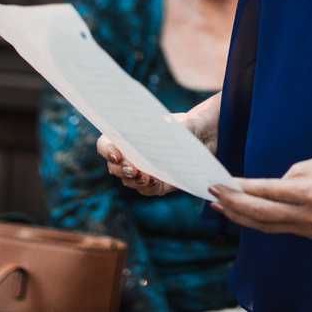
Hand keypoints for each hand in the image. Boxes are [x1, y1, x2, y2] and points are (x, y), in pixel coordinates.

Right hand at [97, 111, 211, 197]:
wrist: (206, 138)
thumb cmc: (188, 124)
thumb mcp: (181, 122)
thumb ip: (172, 128)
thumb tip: (159, 139)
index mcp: (129, 136)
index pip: (106, 144)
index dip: (107, 150)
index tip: (116, 155)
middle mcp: (132, 155)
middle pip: (114, 167)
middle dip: (122, 169)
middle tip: (134, 169)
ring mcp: (143, 171)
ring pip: (129, 181)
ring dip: (135, 180)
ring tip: (146, 176)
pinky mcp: (158, 184)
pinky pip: (148, 189)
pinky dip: (149, 187)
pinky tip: (155, 181)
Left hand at [208, 151, 311, 239]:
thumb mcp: (309, 165)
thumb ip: (283, 182)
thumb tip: (259, 193)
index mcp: (310, 191)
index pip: (266, 192)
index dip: (240, 188)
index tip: (220, 182)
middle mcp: (309, 214)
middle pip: (262, 213)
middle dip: (234, 204)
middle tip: (213, 193)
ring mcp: (310, 227)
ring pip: (267, 226)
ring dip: (241, 217)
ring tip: (221, 206)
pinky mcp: (310, 233)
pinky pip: (278, 228)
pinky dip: (259, 221)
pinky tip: (244, 213)